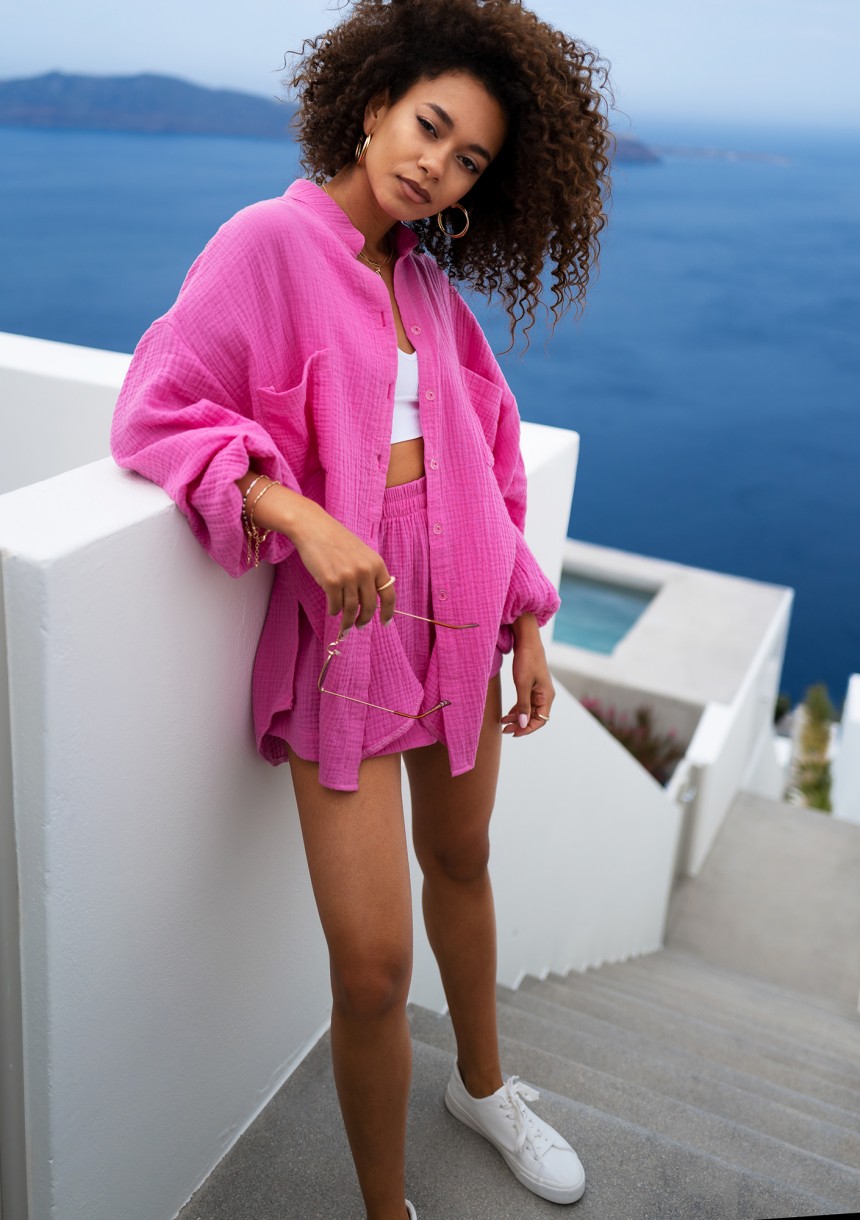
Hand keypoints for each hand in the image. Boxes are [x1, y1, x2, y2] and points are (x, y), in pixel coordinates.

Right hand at [288, 497, 395, 631]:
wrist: (314, 528)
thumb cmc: (336, 540)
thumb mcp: (361, 553)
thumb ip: (369, 573)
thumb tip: (370, 599)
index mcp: (376, 564)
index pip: (388, 594)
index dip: (388, 612)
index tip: (385, 622)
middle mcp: (365, 572)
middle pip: (369, 606)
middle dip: (364, 619)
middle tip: (360, 626)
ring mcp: (348, 577)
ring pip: (350, 609)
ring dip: (347, 621)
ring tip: (345, 626)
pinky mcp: (330, 582)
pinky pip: (335, 605)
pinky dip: (334, 611)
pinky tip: (332, 611)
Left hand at [501, 614, 554, 735]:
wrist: (526, 641)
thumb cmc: (527, 660)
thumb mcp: (522, 684)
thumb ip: (523, 705)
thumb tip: (523, 724)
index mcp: (547, 696)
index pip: (540, 720)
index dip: (527, 729)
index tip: (513, 733)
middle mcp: (545, 696)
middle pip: (534, 717)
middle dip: (520, 724)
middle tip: (504, 729)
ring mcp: (538, 691)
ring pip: (529, 711)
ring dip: (517, 718)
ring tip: (503, 722)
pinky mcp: (532, 687)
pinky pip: (526, 703)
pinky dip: (517, 709)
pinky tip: (507, 713)